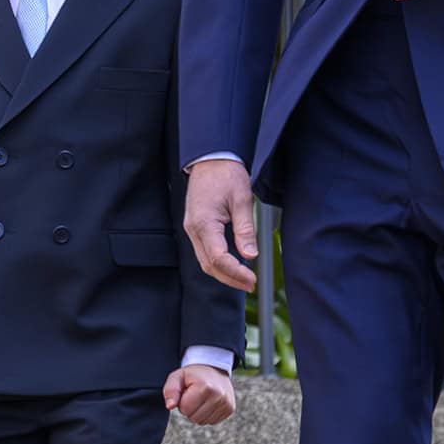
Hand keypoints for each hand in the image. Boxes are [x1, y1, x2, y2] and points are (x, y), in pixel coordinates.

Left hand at [164, 364, 235, 425]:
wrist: (214, 368)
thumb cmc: (192, 374)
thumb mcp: (177, 377)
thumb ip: (170, 390)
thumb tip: (170, 406)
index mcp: (205, 387)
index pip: (185, 409)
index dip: (182, 402)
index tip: (187, 392)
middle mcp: (219, 396)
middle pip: (194, 418)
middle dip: (190, 409)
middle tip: (194, 396)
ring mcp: (226, 403)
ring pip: (203, 422)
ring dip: (198, 413)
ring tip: (201, 399)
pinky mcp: (230, 409)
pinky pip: (212, 422)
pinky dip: (207, 414)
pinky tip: (209, 402)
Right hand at [184, 158, 257, 292]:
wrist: (210, 159)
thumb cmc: (225, 174)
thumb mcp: (242, 199)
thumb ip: (245, 229)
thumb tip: (250, 255)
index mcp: (204, 222)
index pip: (218, 258)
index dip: (235, 273)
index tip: (252, 279)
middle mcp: (193, 229)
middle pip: (209, 265)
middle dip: (230, 279)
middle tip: (251, 284)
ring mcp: (192, 229)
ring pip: (205, 261)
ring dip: (224, 274)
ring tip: (244, 280)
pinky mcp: (195, 228)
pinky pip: (205, 252)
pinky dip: (218, 263)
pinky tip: (233, 266)